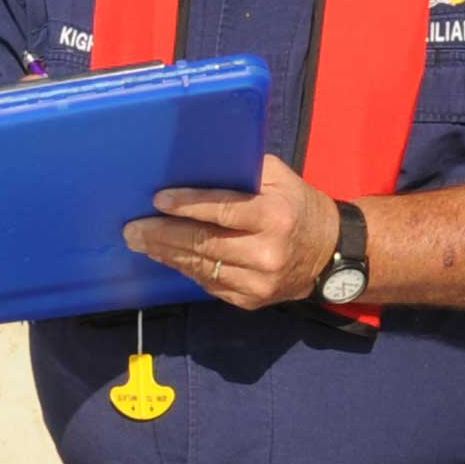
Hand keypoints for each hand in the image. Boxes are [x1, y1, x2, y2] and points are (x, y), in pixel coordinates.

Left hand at [122, 155, 340, 309]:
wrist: (330, 253)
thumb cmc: (298, 206)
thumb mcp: (281, 178)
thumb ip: (243, 171)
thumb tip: (195, 163)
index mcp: (275, 216)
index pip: (224, 210)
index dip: (188, 206)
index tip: (158, 200)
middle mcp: (267, 252)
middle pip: (203, 243)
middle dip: (162, 235)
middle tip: (133, 229)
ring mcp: (258, 282)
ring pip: (201, 267)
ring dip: (166, 254)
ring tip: (141, 241)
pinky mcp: (250, 300)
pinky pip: (208, 283)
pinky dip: (186, 268)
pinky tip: (168, 256)